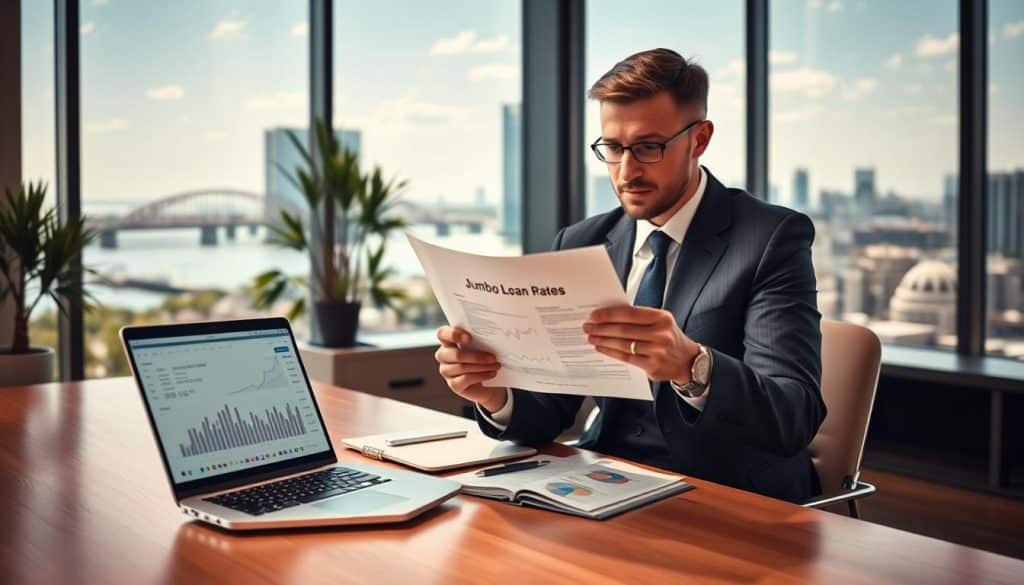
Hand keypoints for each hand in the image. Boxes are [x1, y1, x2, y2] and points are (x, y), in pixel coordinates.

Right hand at [434, 326, 507, 412]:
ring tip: (496, 365)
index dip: (453, 334)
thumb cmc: (483, 358)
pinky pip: (466, 379)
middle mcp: (443, 356)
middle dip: (476, 356)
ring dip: (482, 366)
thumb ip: (480, 340)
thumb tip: (494, 337)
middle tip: (493, 357)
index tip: (469, 338)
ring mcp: (446, 371)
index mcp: (448, 342)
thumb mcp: (481, 346)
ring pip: (462, 367)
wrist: (487, 382)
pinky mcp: (454, 385)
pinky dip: (482, 375)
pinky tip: (492, 373)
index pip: (442, 333)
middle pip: (455, 354)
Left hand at [583, 306, 700, 383]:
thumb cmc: (668, 337)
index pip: (630, 314)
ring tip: (591, 337)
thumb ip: (639, 318)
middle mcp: (661, 334)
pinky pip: (626, 358)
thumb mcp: (660, 322)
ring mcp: (658, 351)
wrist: (687, 360)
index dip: (609, 314)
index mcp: (662, 318)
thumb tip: (608, 316)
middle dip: (601, 328)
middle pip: (624, 330)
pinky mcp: (653, 366)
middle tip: (587, 327)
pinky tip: (601, 348)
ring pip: (623, 344)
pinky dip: (611, 352)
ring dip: (603, 341)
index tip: (594, 315)